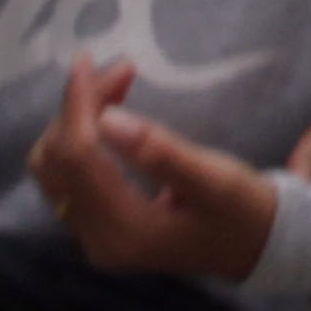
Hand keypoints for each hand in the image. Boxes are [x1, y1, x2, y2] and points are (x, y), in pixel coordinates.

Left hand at [30, 59, 283, 280]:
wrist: (258, 249)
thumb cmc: (243, 212)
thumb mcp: (215, 180)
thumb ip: (161, 153)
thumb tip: (108, 118)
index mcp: (125, 231)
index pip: (78, 159)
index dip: (76, 106)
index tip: (87, 61)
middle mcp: (97, 239)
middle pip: (56, 161)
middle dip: (78, 108)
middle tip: (122, 71)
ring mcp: (92, 236)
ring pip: (53, 167)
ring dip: (74, 121)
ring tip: (114, 87)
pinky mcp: (96, 227)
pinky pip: (66, 176)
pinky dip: (77, 138)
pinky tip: (105, 115)